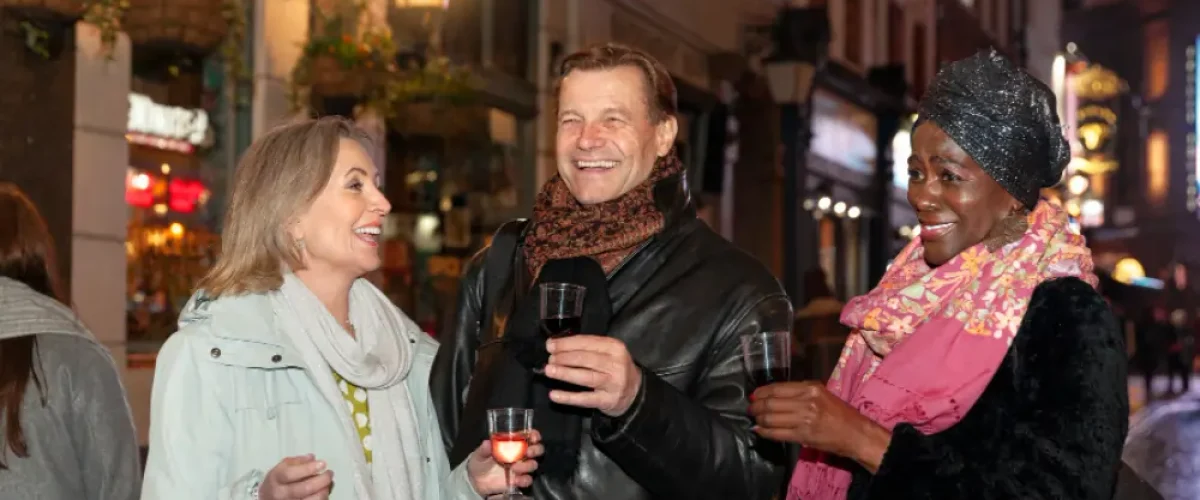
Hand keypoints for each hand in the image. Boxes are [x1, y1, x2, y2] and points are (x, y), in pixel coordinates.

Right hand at [257, 454, 332, 499]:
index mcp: (276, 478)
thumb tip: (311, 459)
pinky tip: (323, 492)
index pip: (290, 473)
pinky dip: (323, 498)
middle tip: (329, 474)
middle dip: (322, 480)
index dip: (308, 468)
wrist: (269, 498)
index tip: (321, 463)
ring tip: (327, 484)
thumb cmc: (277, 482)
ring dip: (324, 490)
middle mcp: (280, 493)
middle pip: (304, 488)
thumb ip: (297, 461)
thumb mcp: (282, 467)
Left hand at [467, 429, 544, 495]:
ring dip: (527, 465)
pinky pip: (528, 480)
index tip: (533, 437)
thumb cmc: (480, 462)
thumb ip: (484, 449)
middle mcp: (520, 454)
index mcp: (513, 443)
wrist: (476, 481)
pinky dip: (524, 480)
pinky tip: (516, 480)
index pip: (529, 436)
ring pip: (533, 464)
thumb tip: (488, 443)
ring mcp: (521, 467)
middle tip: (527, 452)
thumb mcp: (479, 454)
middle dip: (535, 450)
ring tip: (515, 467)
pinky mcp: (519, 480)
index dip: (534, 435)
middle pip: (537, 449)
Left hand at [543, 335, 641, 416]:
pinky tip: (554, 395)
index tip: (550, 345)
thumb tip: (557, 346)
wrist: (635, 392)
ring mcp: (613, 383)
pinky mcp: (607, 400)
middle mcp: (616, 364)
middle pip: (586, 359)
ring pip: (586, 377)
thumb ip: (587, 348)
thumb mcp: (608, 353)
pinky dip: (568, 397)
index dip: (567, 343)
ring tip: (549, 371)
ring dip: (565, 373)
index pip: (587, 342)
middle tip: (549, 359)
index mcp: (614, 347)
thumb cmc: (615, 369)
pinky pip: (585, 399)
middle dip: (564, 357)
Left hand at [748, 381, 890, 469]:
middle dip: (756, 406)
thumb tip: (775, 395)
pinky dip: (765, 432)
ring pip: (771, 418)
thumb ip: (801, 393)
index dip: (761, 392)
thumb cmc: (841, 413)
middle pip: (771, 403)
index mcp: (810, 388)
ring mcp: (804, 419)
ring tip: (755, 419)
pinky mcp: (803, 436)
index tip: (753, 395)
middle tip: (750, 409)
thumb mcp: (822, 394)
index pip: (778, 388)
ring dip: (759, 419)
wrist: (856, 434)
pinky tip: (759, 430)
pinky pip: (777, 433)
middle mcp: (806, 401)